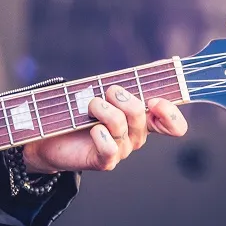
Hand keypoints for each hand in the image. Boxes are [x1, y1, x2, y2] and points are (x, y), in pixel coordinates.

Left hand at [20, 86, 185, 173]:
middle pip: (140, 115)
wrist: (51, 136)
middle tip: (107, 92)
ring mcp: (121, 150)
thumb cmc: (79, 109)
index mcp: (142, 119)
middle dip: (121, 98)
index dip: (170, 113)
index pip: (173, 124)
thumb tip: (157, 64)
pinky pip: (109, 148)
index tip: (153, 101)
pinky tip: (91, 129)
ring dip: (101, 109)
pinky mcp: (105, 161)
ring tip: (90, 106)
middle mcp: (135, 136)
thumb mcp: (103, 91)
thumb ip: (126, 83)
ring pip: (120, 125)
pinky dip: (99, 134)